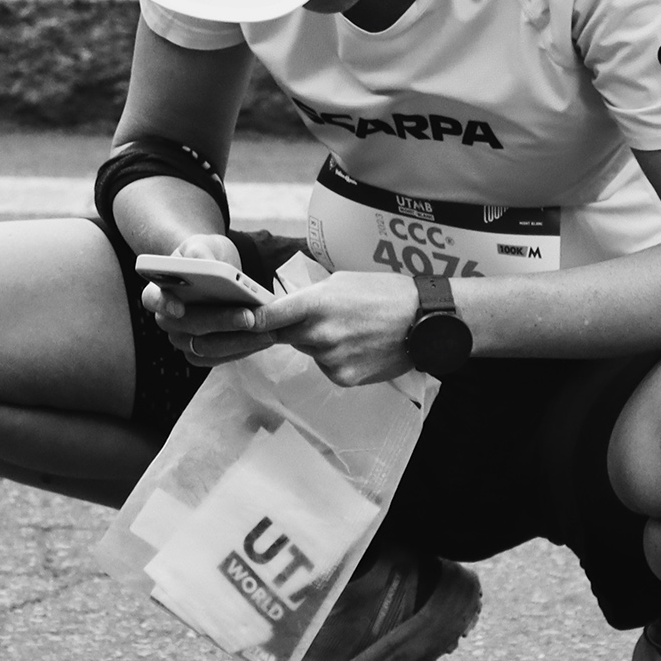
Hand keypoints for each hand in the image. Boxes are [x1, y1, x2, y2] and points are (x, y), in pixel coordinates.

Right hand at [140, 233, 259, 358]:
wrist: (220, 272)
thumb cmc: (207, 256)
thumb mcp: (204, 245)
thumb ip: (200, 251)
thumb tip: (203, 262)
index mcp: (159, 289)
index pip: (152, 299)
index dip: (163, 304)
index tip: (179, 307)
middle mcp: (167, 320)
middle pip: (189, 325)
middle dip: (221, 322)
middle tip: (250, 317)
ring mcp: (183, 340)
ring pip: (207, 348)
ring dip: (239, 341)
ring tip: (267, 330)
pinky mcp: (202, 354)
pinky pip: (221, 358)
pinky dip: (244, 349)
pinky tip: (265, 338)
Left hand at [246, 271, 418, 386]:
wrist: (423, 320)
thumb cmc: (383, 292)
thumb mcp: (340, 282)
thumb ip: (308, 297)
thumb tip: (285, 307)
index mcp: (315, 304)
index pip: (267, 317)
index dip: (249, 321)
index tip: (238, 322)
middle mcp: (318, 335)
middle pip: (285, 336)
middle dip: (292, 328)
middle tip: (320, 318)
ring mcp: (330, 359)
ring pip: (309, 352)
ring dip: (319, 343)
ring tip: (351, 329)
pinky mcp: (342, 378)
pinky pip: (326, 367)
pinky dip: (336, 358)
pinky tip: (359, 346)